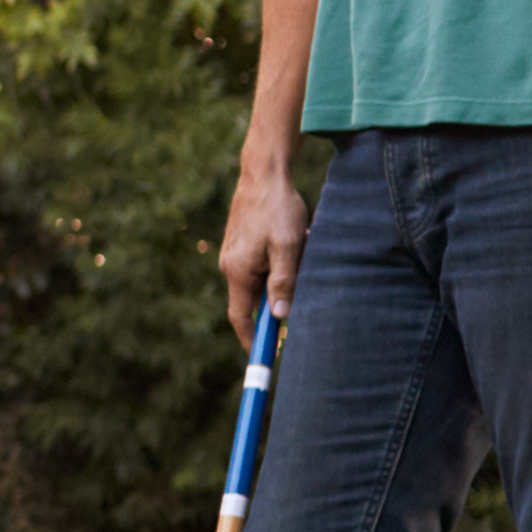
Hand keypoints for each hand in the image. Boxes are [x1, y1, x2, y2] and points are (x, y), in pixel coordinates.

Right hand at [216, 152, 309, 338]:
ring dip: (279, 282)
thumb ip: (284, 282)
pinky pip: (259, 267)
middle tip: (298, 311)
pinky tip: (293, 248)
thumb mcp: (289, 246)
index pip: (241, 318)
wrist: (264, 173)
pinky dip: (276, 268)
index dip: (252, 341)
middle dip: (273, 310)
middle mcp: (230, 266)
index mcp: (238, 271)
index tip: (265, 358)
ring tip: (301, 260)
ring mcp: (234, 255)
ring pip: (258, 283)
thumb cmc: (279, 208)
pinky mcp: (241, 244)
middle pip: (251, 302)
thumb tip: (280, 317)